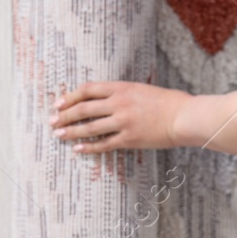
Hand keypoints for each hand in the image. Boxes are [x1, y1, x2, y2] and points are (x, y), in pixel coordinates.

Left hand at [49, 81, 192, 153]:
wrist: (184, 116)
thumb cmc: (167, 102)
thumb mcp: (141, 90)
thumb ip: (121, 93)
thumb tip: (101, 100)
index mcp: (121, 87)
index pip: (88, 89)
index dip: (70, 96)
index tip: (58, 103)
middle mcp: (119, 103)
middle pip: (83, 108)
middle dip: (64, 115)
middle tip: (52, 121)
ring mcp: (123, 122)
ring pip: (90, 127)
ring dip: (71, 132)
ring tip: (59, 136)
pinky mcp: (130, 139)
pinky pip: (104, 144)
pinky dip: (89, 147)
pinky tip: (78, 149)